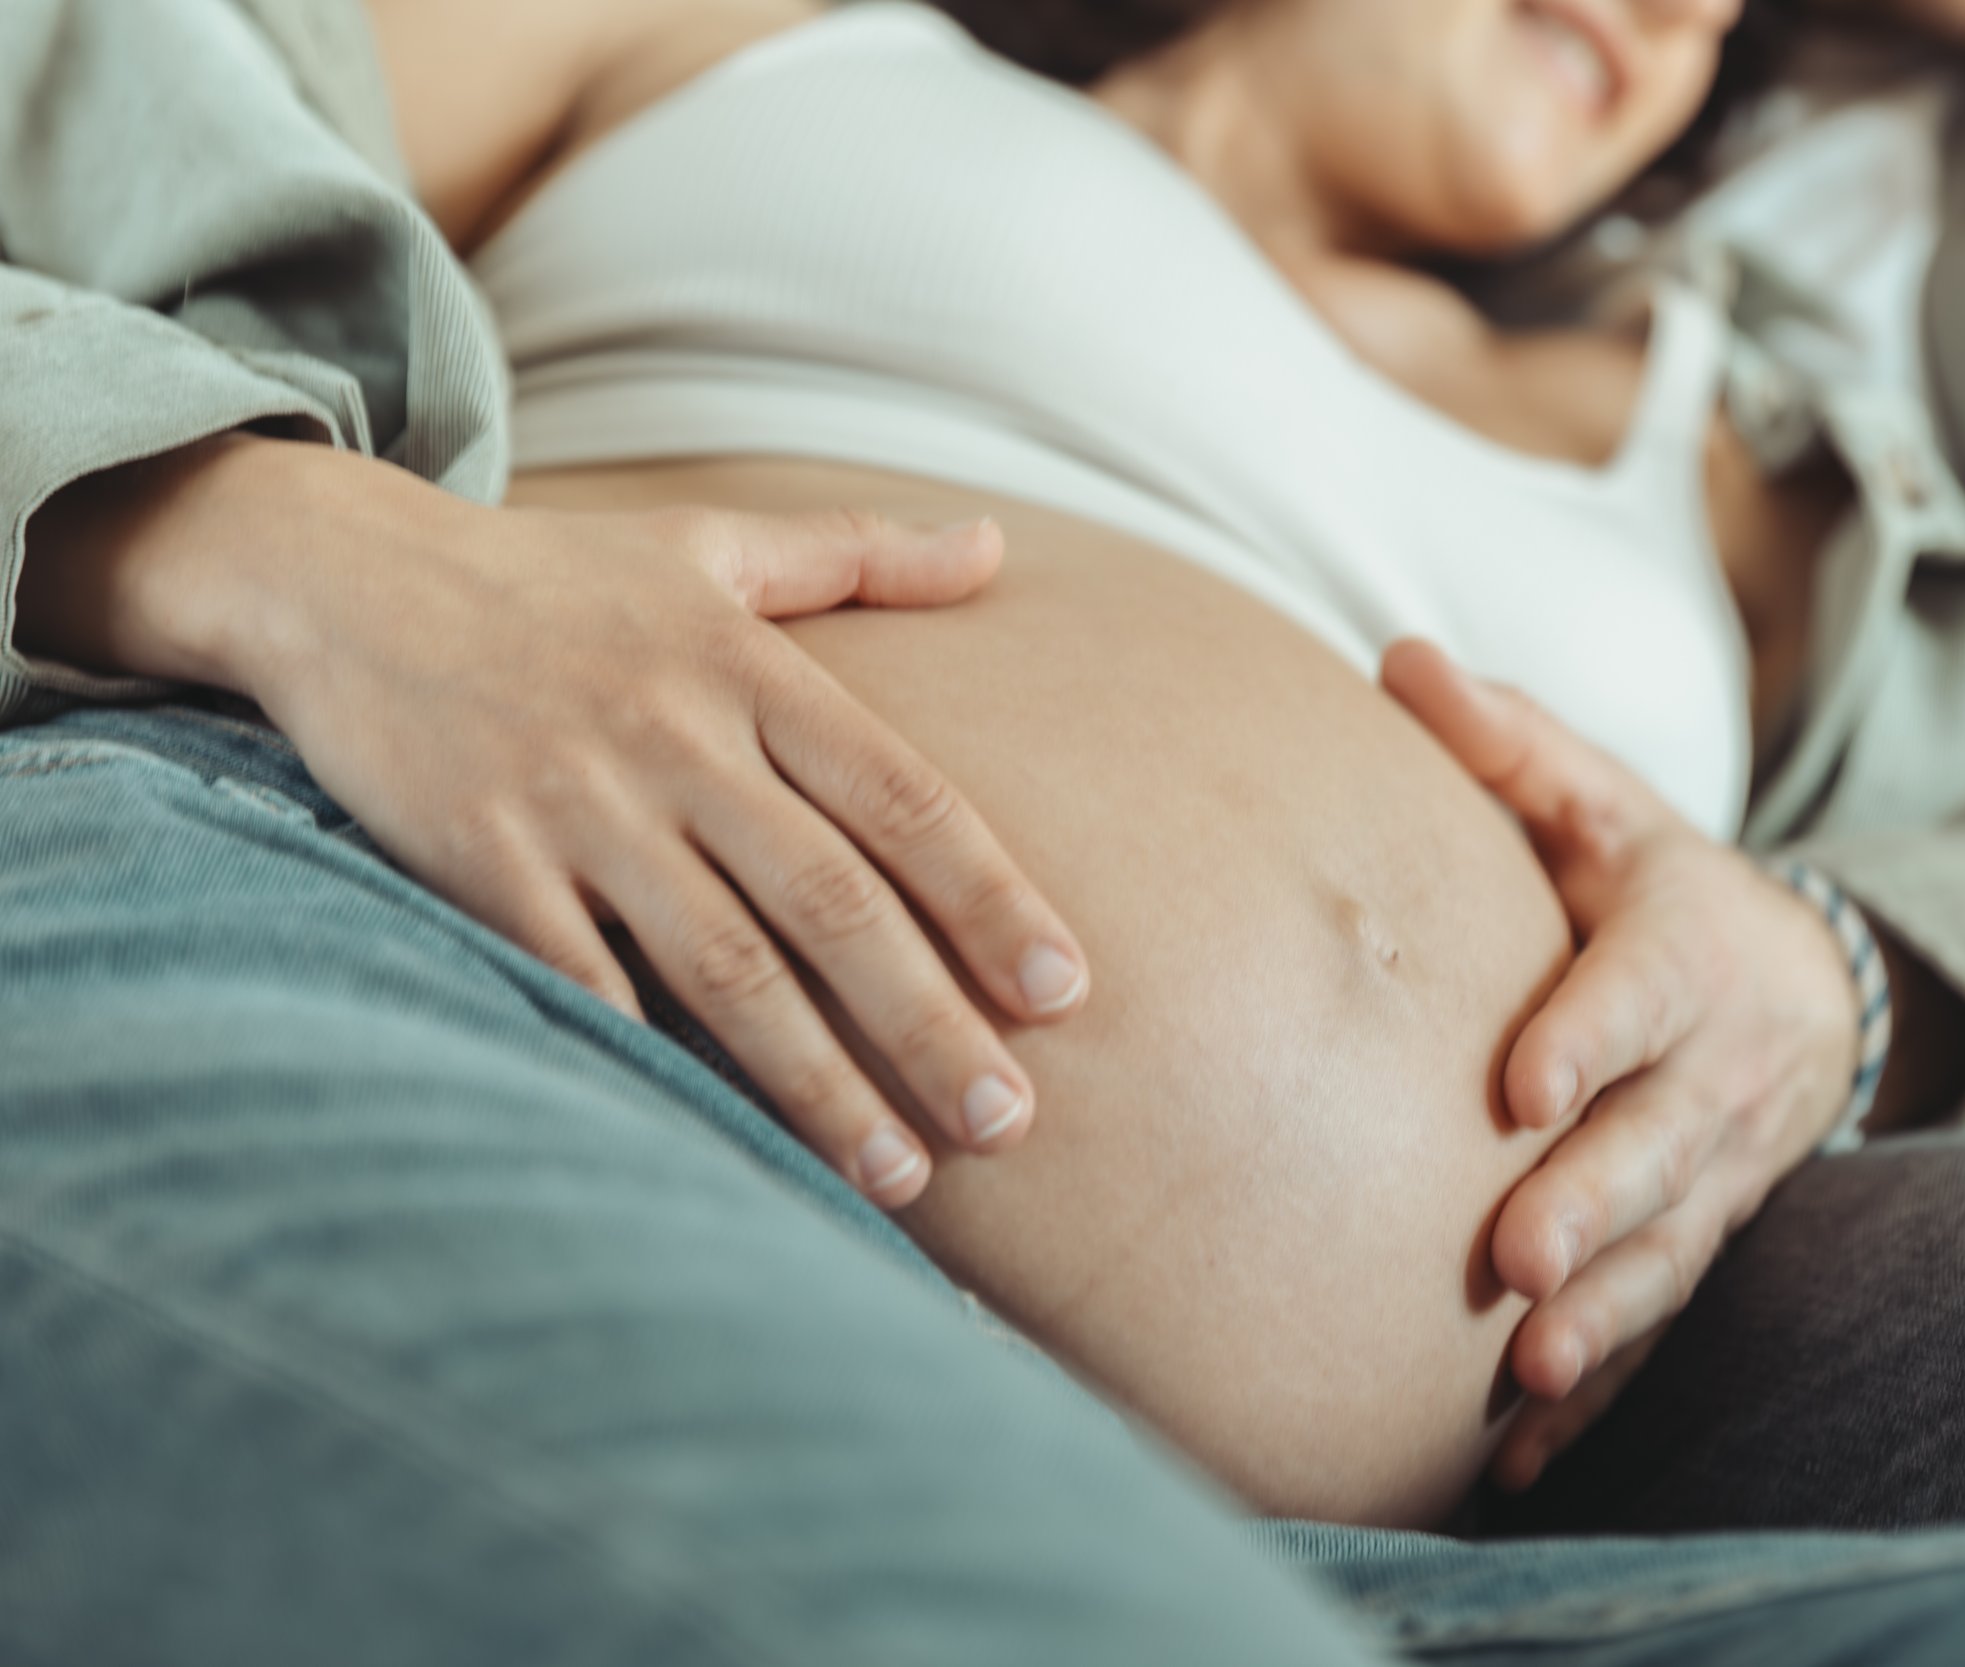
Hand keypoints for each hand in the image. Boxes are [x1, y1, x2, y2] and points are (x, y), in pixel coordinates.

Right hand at [21, 437, 1089, 1208]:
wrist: (340, 572)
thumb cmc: (553, 578)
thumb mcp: (708, 544)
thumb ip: (859, 554)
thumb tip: (997, 549)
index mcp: (750, 671)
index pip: (903, 798)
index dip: (991, 897)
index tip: (1067, 992)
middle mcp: (677, 739)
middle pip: (831, 899)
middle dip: (926, 1021)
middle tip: (1009, 1122)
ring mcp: (576, 804)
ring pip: (722, 963)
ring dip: (816, 1078)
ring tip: (897, 1171)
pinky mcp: (478, 860)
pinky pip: (581, 982)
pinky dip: (650, 1061)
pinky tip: (719, 1147)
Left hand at [1382, 640, 1860, 1490]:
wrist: (1797, 981)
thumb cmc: (1653, 881)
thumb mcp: (1601, 798)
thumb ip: (1509, 745)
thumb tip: (1399, 661)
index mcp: (1685, 948)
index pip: (1635, 992)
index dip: (1589, 1035)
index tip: (1521, 1085)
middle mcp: (1715, 1069)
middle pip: (1659, 1143)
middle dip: (1594, 1202)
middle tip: (1518, 1260)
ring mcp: (1719, 1168)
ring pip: (1667, 1248)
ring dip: (1603, 1316)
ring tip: (1527, 1370)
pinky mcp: (1702, 1235)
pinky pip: (1659, 1317)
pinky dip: (1600, 1387)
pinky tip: (1523, 1449)